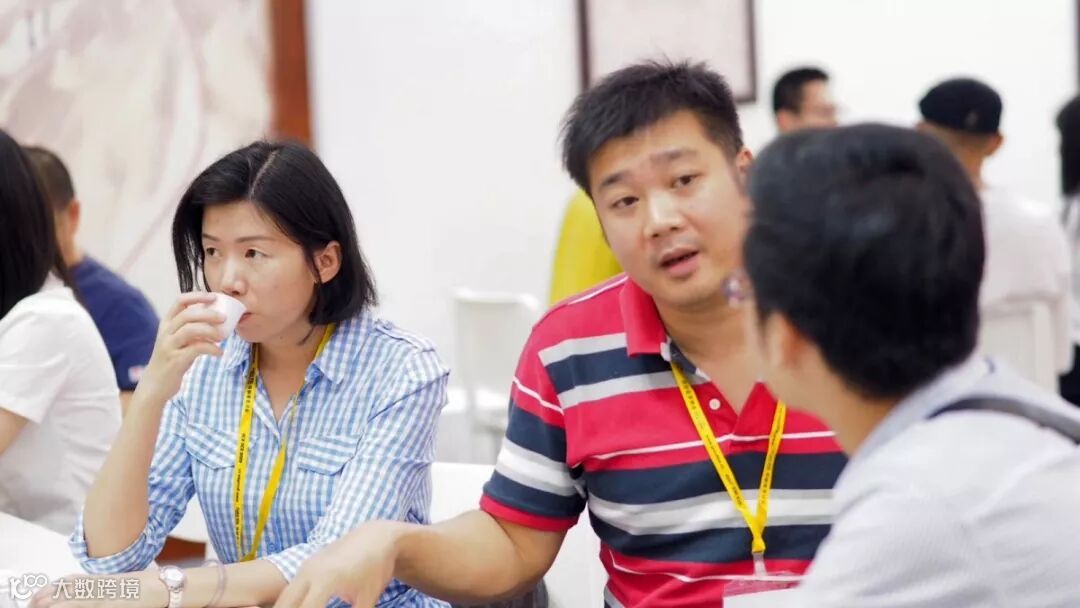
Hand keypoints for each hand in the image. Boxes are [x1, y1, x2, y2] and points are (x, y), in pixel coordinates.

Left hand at [28, 572, 165, 607]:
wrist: (167, 587)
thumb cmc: (149, 585)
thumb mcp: (124, 582)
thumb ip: (104, 585)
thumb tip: (89, 588)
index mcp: (104, 579)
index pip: (73, 581)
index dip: (54, 587)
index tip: (40, 593)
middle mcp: (103, 586)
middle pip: (70, 590)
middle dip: (49, 596)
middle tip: (34, 603)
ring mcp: (108, 596)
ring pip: (76, 599)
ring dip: (56, 603)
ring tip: (40, 606)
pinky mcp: (114, 605)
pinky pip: (89, 605)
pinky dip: (74, 605)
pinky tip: (62, 607)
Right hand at [137, 292, 225, 403]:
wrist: (155, 386)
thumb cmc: (171, 360)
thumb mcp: (178, 341)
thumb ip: (192, 330)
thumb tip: (217, 320)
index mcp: (166, 324)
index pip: (180, 301)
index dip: (197, 296)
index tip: (214, 297)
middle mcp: (165, 332)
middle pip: (187, 314)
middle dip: (208, 313)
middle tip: (224, 318)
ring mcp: (169, 346)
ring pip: (190, 330)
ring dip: (210, 330)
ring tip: (223, 336)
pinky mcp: (175, 361)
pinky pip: (196, 349)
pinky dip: (211, 349)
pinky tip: (220, 353)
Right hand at [274, 522, 401, 607]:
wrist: (376, 537)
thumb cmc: (375, 568)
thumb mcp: (368, 597)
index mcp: (326, 579)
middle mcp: (311, 571)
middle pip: (285, 604)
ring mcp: (307, 566)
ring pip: (284, 596)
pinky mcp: (307, 565)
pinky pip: (291, 588)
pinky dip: (290, 602)